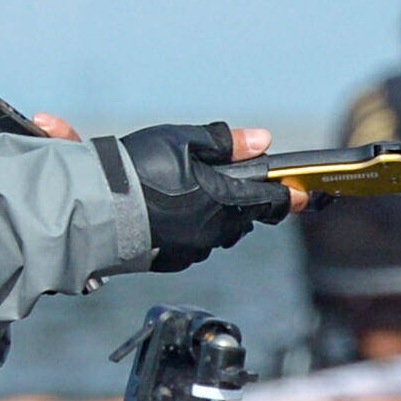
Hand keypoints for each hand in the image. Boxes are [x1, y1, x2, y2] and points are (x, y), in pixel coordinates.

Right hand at [114, 122, 297, 272]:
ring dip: (217, 217)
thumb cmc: (138, 170)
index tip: (305, 195)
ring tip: (196, 196)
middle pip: (244, 218)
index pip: (270, 200)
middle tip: (237, 186)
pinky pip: (193, 245)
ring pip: (218, 233)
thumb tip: (261, 140)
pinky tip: (172, 215)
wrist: (96, 209)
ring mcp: (193, 248)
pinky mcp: (171, 260)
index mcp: (225, 199)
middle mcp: (215, 229)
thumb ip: (225, 143)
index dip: (289, 196)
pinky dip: (191, 230)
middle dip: (246, 203)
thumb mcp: (183, 141)